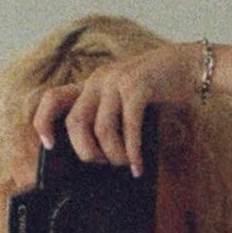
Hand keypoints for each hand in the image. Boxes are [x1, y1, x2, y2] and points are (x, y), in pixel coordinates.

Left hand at [31, 42, 199, 173]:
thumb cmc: (156, 91)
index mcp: (91, 85)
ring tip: (125, 164)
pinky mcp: (138, 86)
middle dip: (88, 152)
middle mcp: (99, 80)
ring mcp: (117, 81)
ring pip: (102, 130)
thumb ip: (108, 117)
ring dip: (114, 156)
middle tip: (103, 164)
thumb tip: (97, 156)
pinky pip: (128, 127)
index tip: (48, 145)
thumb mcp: (124, 101)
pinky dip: (133, 152)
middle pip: (75, 123)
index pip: (53, 98)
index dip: (43, 121)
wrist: (188, 66)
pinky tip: (138, 166)